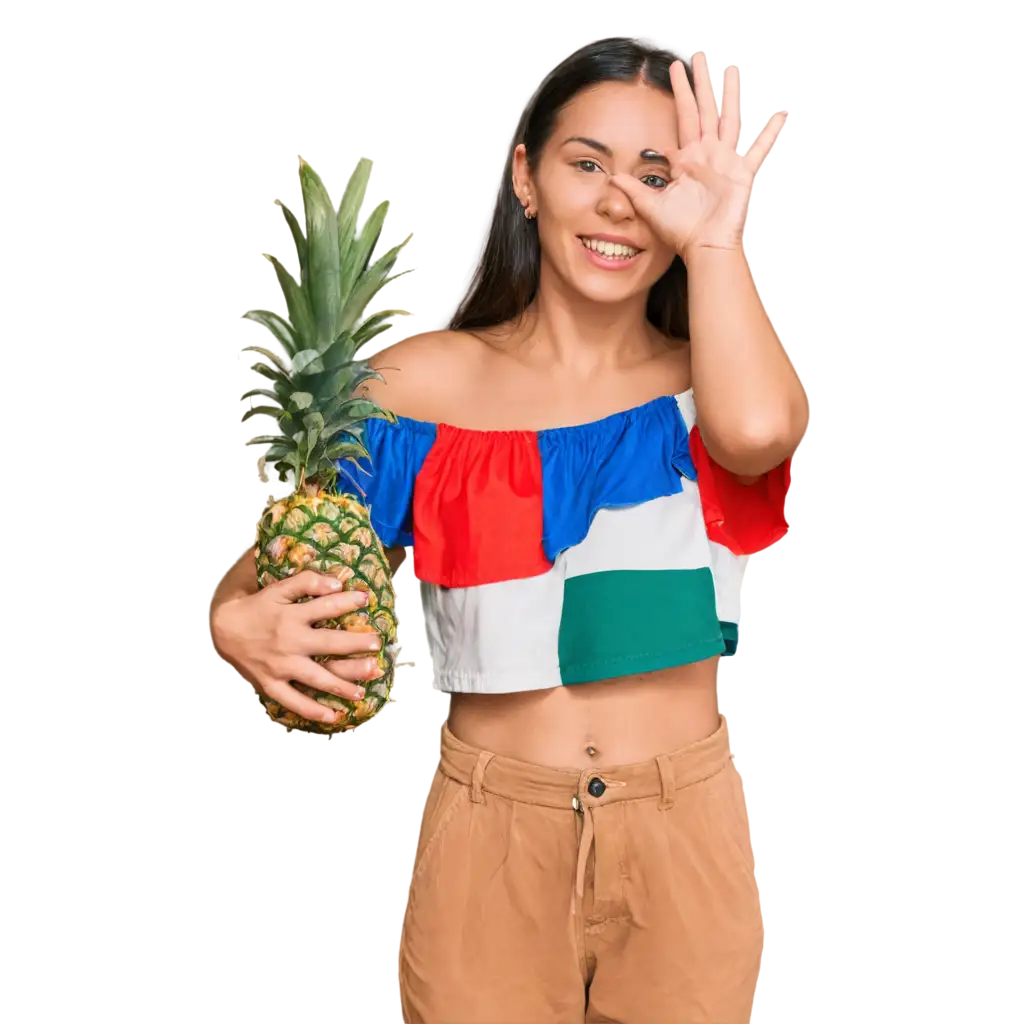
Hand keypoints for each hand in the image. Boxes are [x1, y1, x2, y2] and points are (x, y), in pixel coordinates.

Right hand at [211, 569, 384, 725]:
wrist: (226, 628)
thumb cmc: (259, 606)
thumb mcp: (279, 588)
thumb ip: (306, 583)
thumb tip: (336, 582)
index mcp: (292, 616)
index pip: (325, 607)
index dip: (348, 601)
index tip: (367, 599)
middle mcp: (289, 643)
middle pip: (328, 644)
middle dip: (355, 645)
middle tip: (377, 645)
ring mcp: (282, 666)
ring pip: (316, 677)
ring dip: (342, 684)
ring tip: (365, 689)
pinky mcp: (272, 683)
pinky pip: (293, 701)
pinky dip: (312, 711)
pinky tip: (334, 717)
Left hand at [609, 50, 790, 260]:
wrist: (704, 246)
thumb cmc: (680, 230)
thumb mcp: (650, 206)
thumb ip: (633, 189)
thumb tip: (610, 177)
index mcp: (685, 160)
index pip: (679, 124)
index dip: (675, 103)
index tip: (669, 79)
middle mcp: (706, 154)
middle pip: (701, 110)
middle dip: (697, 84)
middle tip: (695, 57)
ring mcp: (726, 160)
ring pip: (727, 117)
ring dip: (728, 94)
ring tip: (730, 70)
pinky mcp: (742, 171)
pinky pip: (760, 146)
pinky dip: (772, 129)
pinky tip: (784, 110)